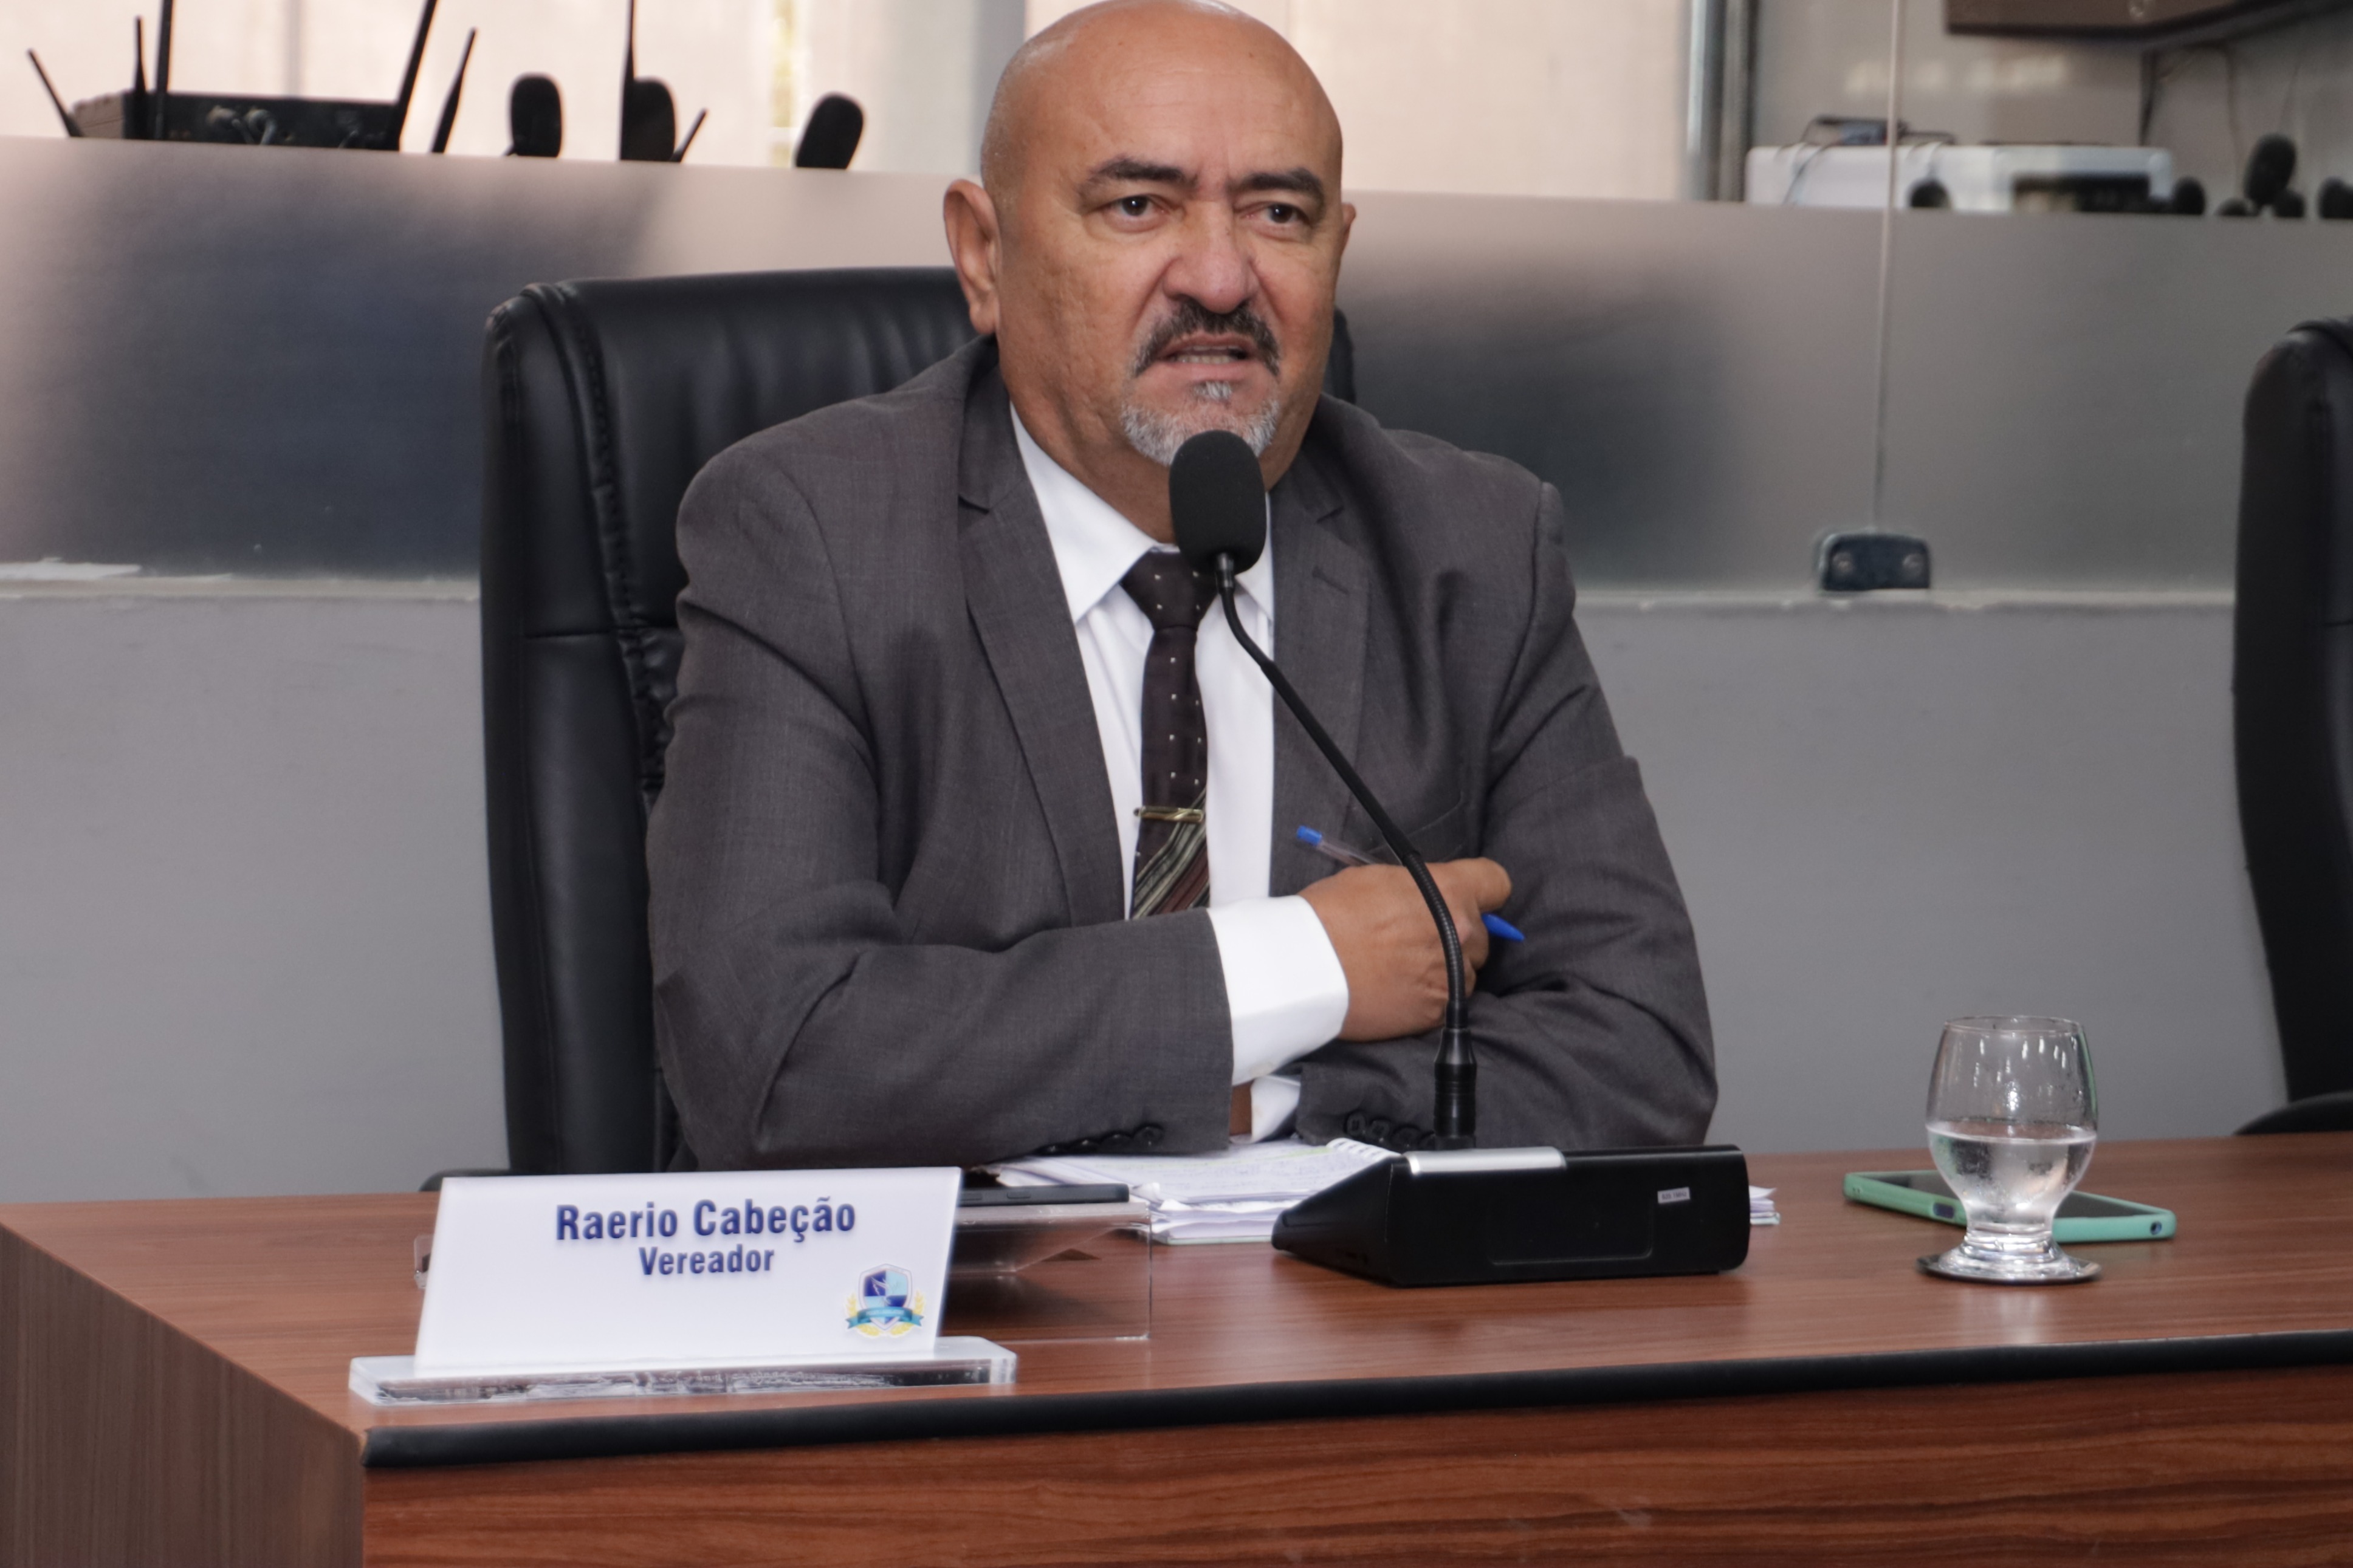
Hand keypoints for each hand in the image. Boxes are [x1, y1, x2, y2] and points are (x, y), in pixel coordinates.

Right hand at [1299, 858, 1511, 1041]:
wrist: (1305, 967)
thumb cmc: (1331, 916)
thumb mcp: (1377, 878)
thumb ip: (1418, 887)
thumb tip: (1429, 897)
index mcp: (1450, 892)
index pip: (1497, 882)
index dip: (1481, 891)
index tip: (1469, 898)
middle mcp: (1461, 935)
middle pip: (1482, 935)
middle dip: (1457, 936)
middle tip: (1417, 937)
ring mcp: (1451, 976)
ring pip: (1466, 972)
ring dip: (1443, 970)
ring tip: (1401, 968)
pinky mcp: (1435, 1012)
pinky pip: (1447, 1003)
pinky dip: (1426, 998)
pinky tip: (1395, 989)